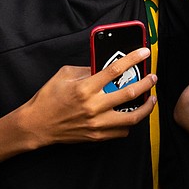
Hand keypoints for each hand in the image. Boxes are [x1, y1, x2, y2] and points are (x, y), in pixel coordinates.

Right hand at [17, 48, 156, 147]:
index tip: (145, 53)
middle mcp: (93, 106)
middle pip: (130, 93)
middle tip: (153, 78)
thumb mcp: (64, 75)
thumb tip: (104, 65)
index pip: (115, 70)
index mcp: (85, 88)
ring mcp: (97, 123)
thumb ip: (86, 69)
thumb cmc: (48, 98)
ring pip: (132, 117)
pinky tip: (132, 115)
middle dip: (147, 83)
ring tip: (151, 99)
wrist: (36, 125)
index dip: (133, 59)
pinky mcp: (97, 136)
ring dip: (146, 107)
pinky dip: (130, 122)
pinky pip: (122, 131)